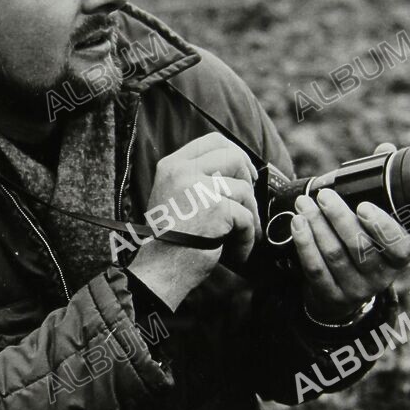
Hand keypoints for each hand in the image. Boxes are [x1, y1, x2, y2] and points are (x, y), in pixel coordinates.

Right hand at [128, 133, 261, 310]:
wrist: (160, 269)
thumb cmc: (170, 239)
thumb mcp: (174, 196)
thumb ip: (196, 177)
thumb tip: (238, 169)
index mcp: (172, 165)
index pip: (213, 141)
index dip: (236, 153)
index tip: (244, 172)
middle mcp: (183, 171)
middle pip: (234, 157)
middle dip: (248, 179)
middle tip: (249, 200)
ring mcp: (199, 188)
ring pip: (244, 190)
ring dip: (249, 215)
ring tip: (240, 234)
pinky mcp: (216, 209)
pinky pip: (247, 217)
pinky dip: (247, 238)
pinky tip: (238, 251)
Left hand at [289, 143, 409, 323]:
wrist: (345, 290)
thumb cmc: (366, 243)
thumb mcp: (379, 221)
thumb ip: (383, 185)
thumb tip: (385, 149)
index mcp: (400, 257)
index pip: (400, 247)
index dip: (383, 227)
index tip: (364, 206)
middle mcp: (382, 276)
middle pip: (360, 248)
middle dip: (339, 217)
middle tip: (324, 195)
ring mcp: (356, 289)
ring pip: (335, 256)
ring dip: (317, 226)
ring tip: (304, 204)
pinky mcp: (331, 295)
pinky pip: (315, 269)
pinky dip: (304, 243)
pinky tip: (297, 223)